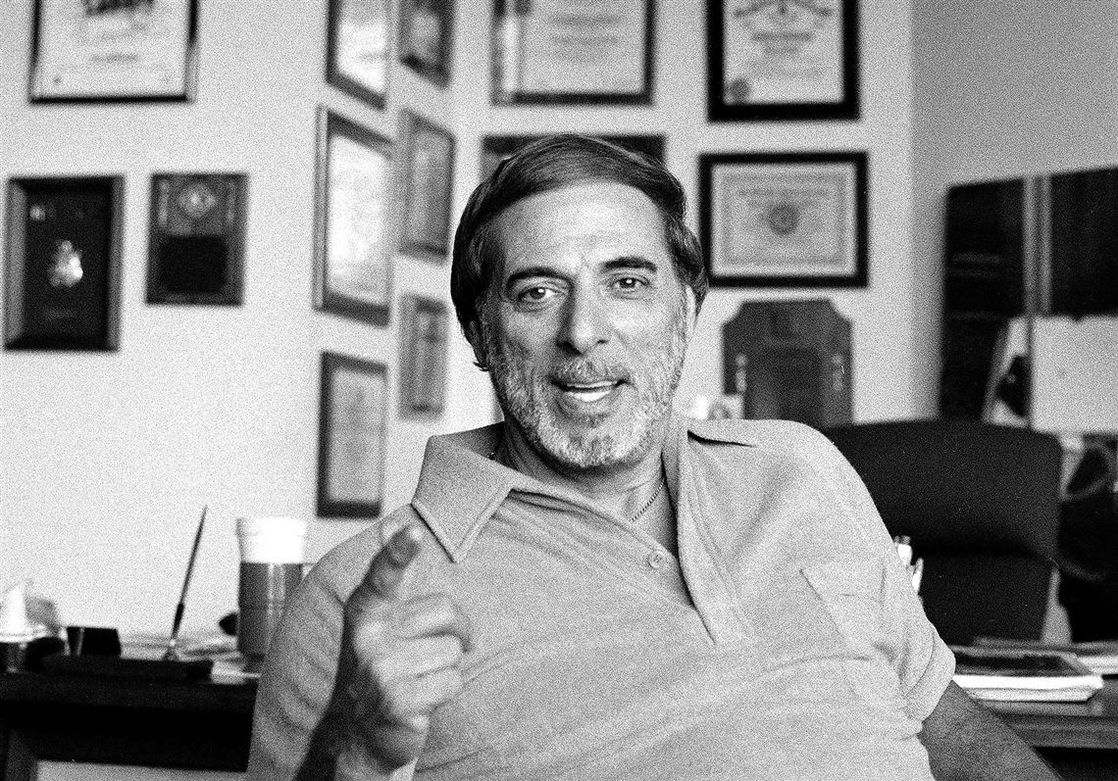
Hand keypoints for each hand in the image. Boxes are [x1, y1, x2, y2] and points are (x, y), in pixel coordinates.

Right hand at [333, 524, 471, 772]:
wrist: (362, 733)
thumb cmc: (386, 666)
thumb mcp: (383, 622)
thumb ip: (396, 579)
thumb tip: (396, 523)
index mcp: (366, 610)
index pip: (384, 575)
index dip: (398, 553)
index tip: (411, 533)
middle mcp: (368, 636)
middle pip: (445, 612)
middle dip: (456, 631)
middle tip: (436, 648)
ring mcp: (381, 669)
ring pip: (452, 651)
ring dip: (446, 667)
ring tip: (419, 678)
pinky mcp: (398, 700)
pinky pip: (452, 681)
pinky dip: (446, 692)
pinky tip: (421, 699)